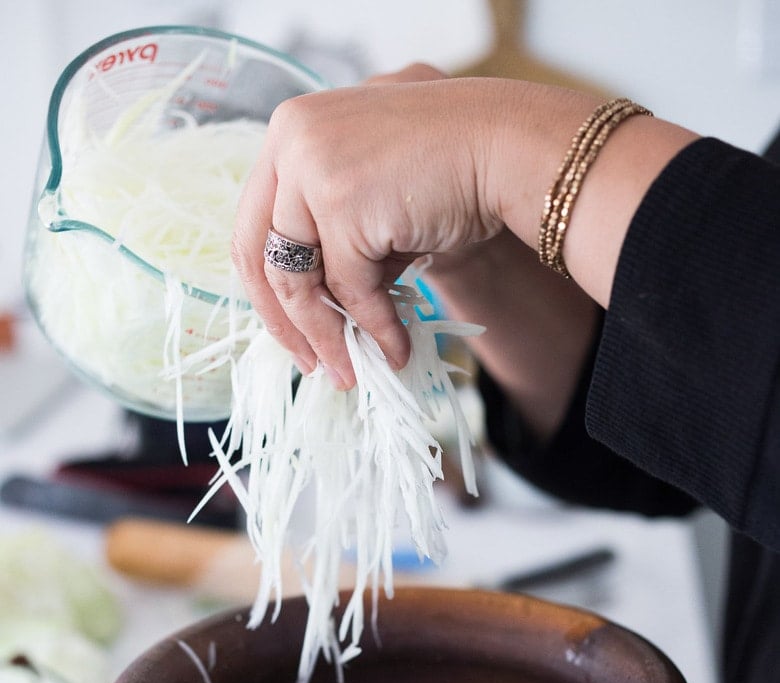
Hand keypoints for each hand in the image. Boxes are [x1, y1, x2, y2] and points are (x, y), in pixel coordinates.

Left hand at [232, 64, 696, 391]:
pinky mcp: (342, 200)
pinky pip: (347, 287)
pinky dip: (373, 326)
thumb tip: (311, 315)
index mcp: (293, 128)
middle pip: (259, 252)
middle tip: (313, 366)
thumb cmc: (456, 173)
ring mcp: (313, 164)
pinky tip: (396, 347)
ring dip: (329, 336)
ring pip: (299, 278)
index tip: (294, 332)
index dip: (269, 288)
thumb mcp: (377, 196)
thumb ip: (336, 235)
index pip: (256, 221)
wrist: (512, 149)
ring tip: (354, 372)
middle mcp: (292, 137)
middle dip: (287, 322)